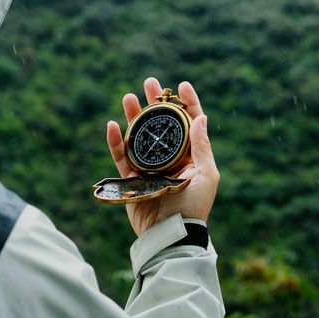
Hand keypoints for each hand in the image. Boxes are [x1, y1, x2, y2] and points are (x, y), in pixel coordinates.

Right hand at [107, 77, 219, 236]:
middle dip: (155, 102)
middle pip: (161, 124)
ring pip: (140, 135)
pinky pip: (122, 157)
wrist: (171, 235)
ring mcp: (150, 167)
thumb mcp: (206, 175)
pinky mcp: (132, 179)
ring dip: (133, 116)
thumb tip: (201, 117)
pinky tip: (112, 125)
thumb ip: (201, 147)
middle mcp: (170, 157)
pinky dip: (116, 141)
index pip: (189, 123)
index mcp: (190, 155)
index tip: (182, 85)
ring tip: (128, 97)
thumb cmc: (194, 207)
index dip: (186, 103)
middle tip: (149, 82)